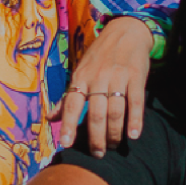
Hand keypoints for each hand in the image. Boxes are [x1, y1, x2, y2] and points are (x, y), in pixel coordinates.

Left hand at [51, 16, 153, 157]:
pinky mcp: (136, 77)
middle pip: (96, 113)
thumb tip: (49, 118)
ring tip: (113, 146)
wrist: (126, 30)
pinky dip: (135, 120)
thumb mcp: (80, 72)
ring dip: (114, 132)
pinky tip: (133, 135)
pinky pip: (135, 102)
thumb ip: (67, 97)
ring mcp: (118, 77)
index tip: (66, 144)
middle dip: (96, 137)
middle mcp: (98, 77)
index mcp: (81, 77)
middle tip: (97, 154)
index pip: (72, 104)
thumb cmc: (99, 56)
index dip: (68, 125)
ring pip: (115, 111)